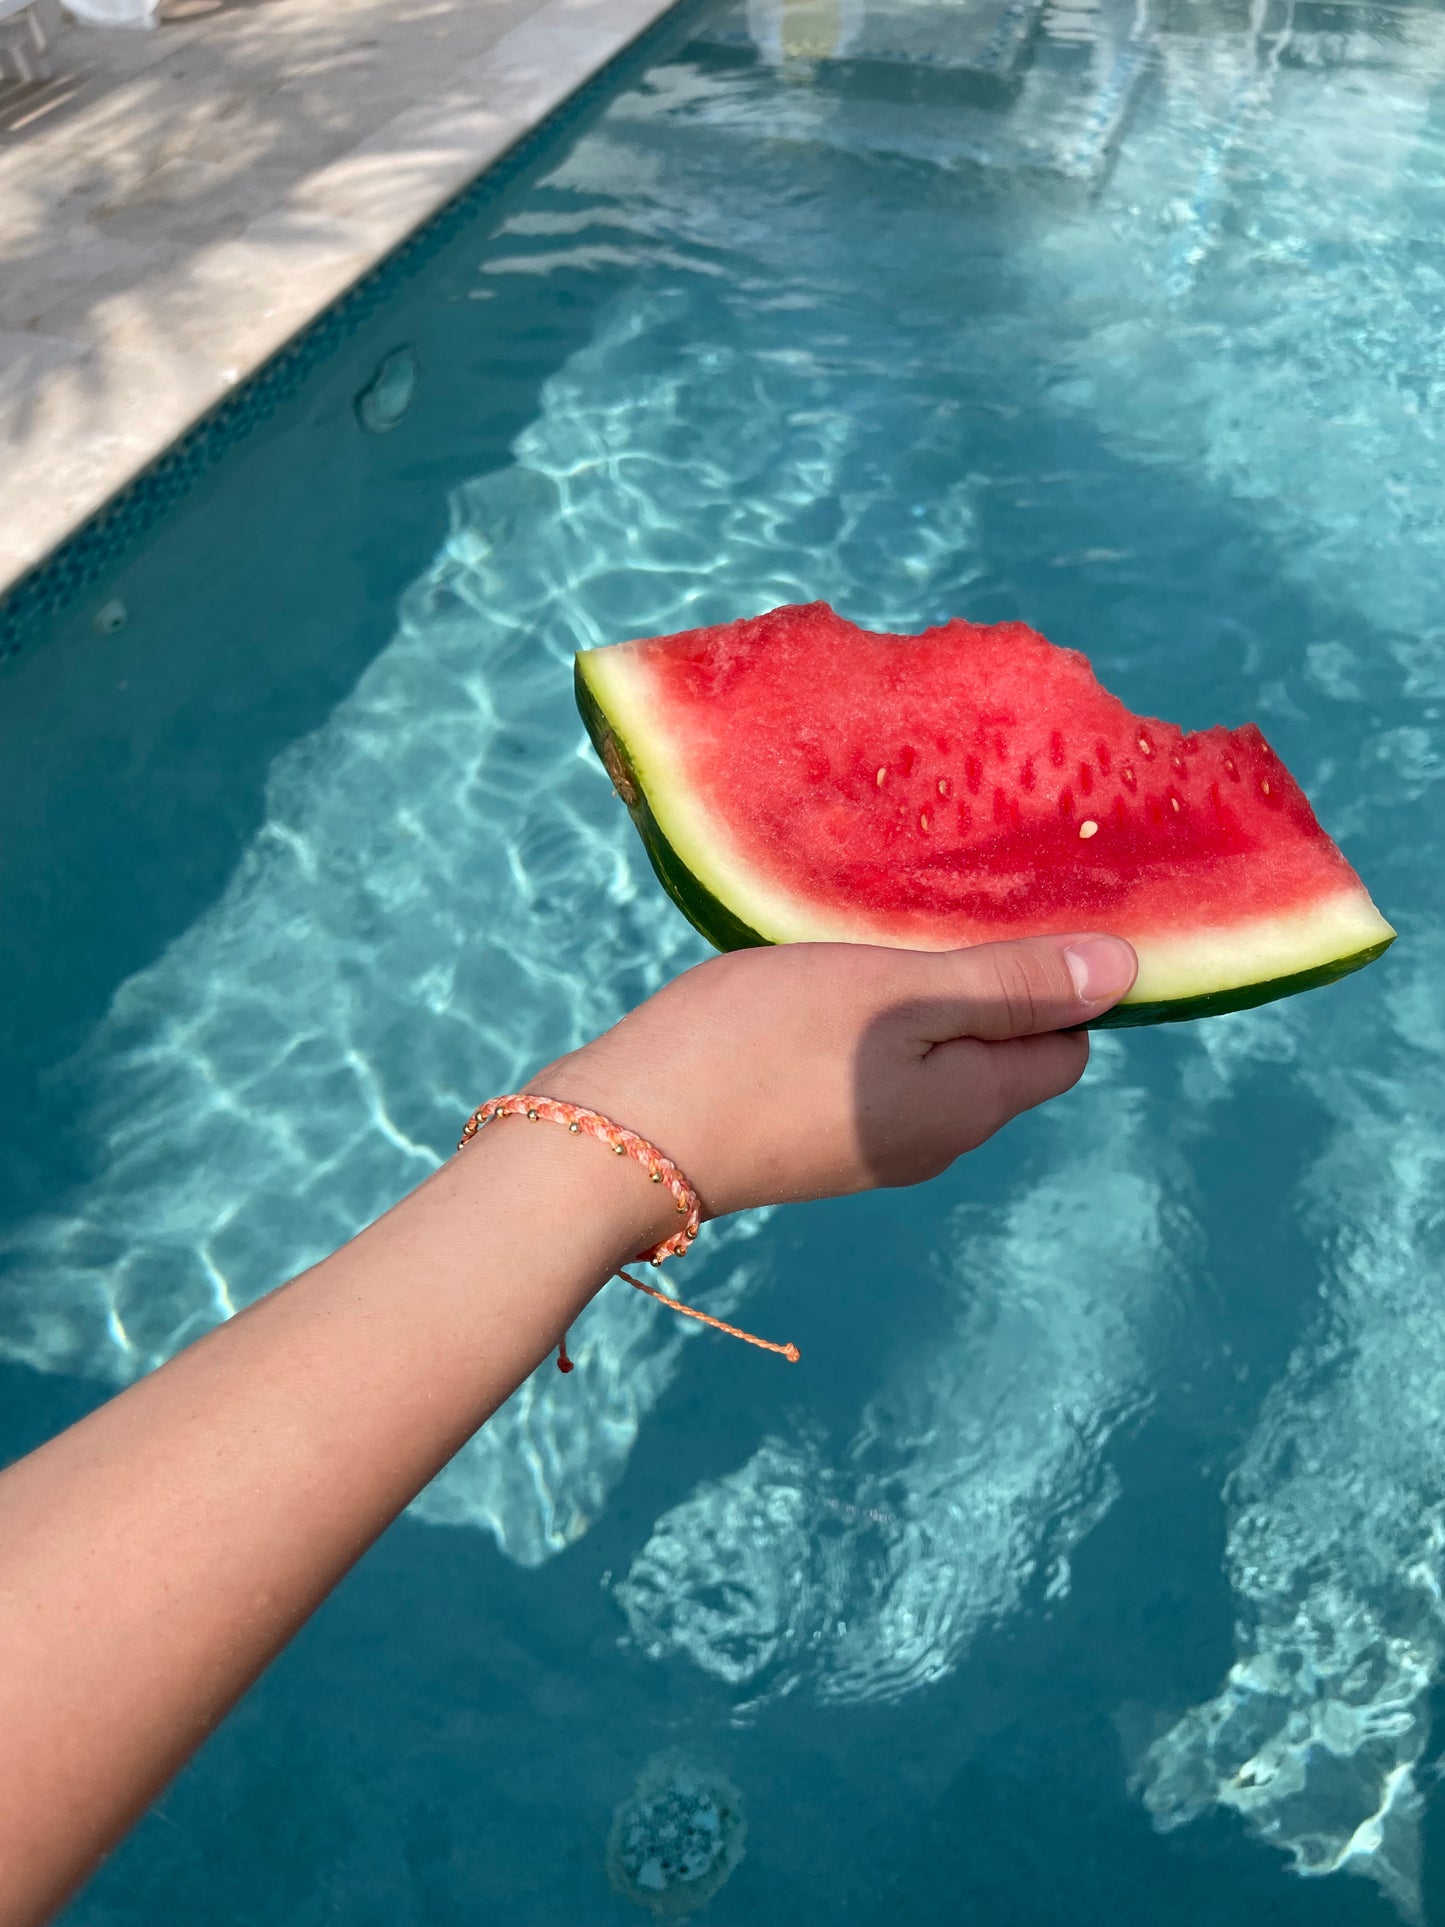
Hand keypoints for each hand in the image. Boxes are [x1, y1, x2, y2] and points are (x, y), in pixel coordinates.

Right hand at [533, 933, 1136, 1221]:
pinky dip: (868, 1026)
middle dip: (991, 984)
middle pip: (1001, 1053)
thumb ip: (1011, 984)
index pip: (1068, 1043)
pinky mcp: (810, 1140)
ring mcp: (868, 1147)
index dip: (1062, 978)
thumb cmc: (765, 1047)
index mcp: (974, 1105)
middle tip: (941, 907)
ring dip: (921, 1001)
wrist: (624, 1138)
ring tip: (877, 935)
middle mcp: (935, 1141)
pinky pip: (873, 1073)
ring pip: (932, 1061)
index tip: (1019, 908)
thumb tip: (1129, 974)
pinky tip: (822, 981)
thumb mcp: (898, 994)